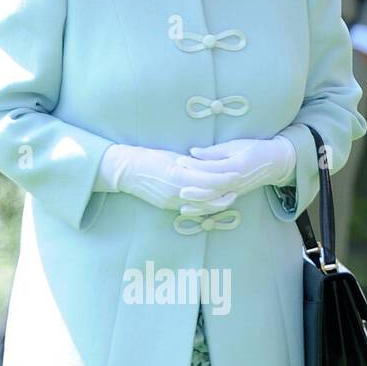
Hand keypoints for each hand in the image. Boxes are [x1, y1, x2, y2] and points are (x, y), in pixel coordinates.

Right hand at [95, 142, 237, 212]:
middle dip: (224, 195)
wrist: (128, 171)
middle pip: (208, 197)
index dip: (225, 178)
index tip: (238, 173)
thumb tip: (208, 164)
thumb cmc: (150, 158)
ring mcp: (173, 201)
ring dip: (216, 203)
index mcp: (179, 174)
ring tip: (228, 197)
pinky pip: (191, 208)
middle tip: (238, 189)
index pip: (209, 179)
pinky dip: (203, 206)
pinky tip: (211, 203)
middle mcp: (177, 191)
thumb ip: (192, 163)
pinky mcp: (169, 206)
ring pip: (201, 206)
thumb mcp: (173, 156)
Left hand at [186, 135, 295, 204]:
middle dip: (193, 188)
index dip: (194, 164)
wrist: (275, 162)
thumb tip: (193, 152)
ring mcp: (235, 191)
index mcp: (236, 166)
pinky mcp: (234, 196)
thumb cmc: (254, 149)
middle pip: (211, 188)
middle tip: (177, 185)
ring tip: (181, 201)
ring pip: (214, 201)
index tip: (180, 159)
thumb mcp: (235, 145)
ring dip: (197, 203)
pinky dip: (204, 209)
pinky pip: (217, 205)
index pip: (211, 167)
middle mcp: (236, 182)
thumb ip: (214, 152)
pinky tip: (191, 210)